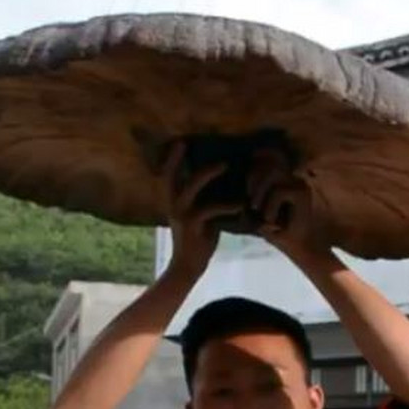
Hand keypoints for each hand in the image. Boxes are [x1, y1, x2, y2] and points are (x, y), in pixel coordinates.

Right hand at [160, 141, 241, 275]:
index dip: (172, 159)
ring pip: (192, 187)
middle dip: (178, 158)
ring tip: (224, 165)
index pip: (168, 176)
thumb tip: (222, 184)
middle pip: (171, 175)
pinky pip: (210, 210)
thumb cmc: (198, 240)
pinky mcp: (192, 225)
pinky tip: (240, 206)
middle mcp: (174, 205)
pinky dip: (227, 206)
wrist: (188, 266)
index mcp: (175, 202)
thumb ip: (205, 200)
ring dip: (208, 174)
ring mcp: (182, 215)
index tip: (179, 142)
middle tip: (188, 142)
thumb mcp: (201, 217)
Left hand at [247, 150, 329, 264]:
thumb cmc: (278, 232)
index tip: (247, 191)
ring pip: (274, 173)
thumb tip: (238, 187)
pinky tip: (270, 220)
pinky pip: (279, 191)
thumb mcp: (259, 213)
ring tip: (257, 210)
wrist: (301, 249)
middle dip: (253, 179)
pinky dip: (271, 206)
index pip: (266, 157)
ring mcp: (299, 184)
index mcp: (284, 179)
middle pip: (268, 162)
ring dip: (260, 192)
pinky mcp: (302, 194)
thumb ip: (252, 198)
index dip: (253, 168)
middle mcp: (293, 178)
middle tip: (251, 203)